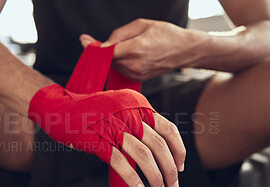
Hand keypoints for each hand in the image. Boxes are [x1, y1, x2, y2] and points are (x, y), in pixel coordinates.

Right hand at [28, 84, 185, 186]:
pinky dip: (132, 178)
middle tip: (173, 185)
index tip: (180, 167)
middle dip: (170, 169)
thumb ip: (139, 121)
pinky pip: (120, 162)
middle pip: (159, 145)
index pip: (168, 129)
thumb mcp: (121, 108)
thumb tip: (160, 147)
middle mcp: (128, 113)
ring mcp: (112, 126)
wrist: (60, 107)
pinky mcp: (96, 140)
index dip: (178, 150)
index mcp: (138, 104)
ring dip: (156, 176)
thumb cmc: (92, 111)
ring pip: (143, 155)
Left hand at [80, 19, 206, 80]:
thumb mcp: (142, 25)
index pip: (107, 52)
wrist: (185, 50)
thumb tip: (103, 44)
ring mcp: (137, 74)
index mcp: (136, 49)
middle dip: (101, 51)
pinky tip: (126, 54)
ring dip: (111, 57)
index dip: (94, 47)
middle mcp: (135, 65)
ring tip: (121, 46)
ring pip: (113, 66)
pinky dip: (118, 62)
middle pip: (108, 60)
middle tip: (95, 41)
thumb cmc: (166, 34)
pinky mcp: (138, 79)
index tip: (84, 41)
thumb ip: (120, 34)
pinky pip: (121, 70)